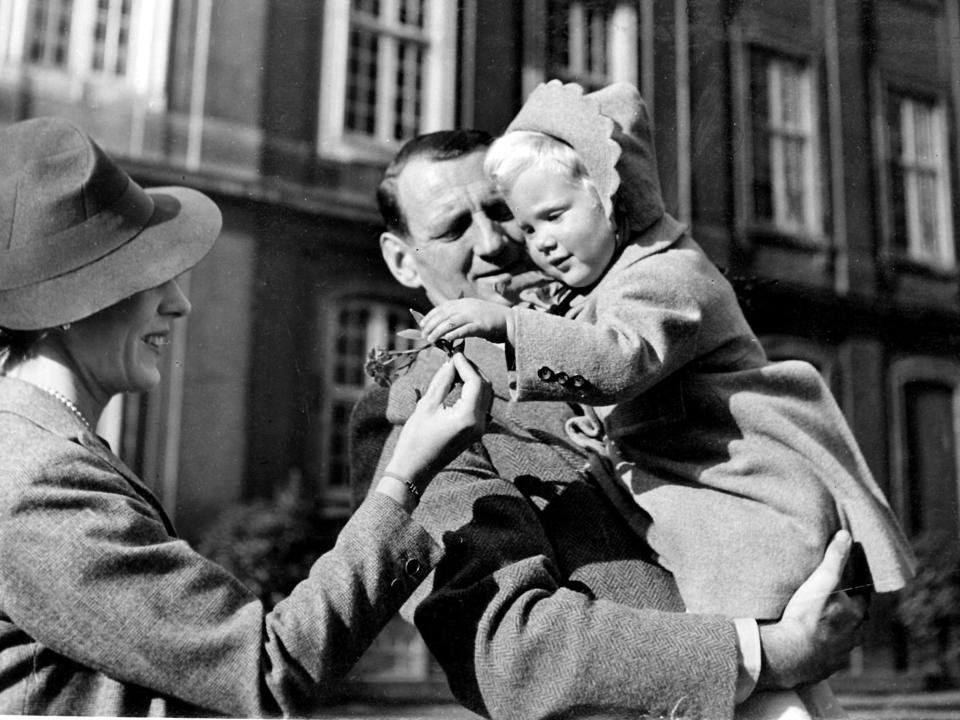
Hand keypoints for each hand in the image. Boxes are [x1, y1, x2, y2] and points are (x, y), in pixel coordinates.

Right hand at [384, 353, 492, 490]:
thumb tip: (451, 362)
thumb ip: (442, 381)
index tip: (454, 352)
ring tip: (454, 370)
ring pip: (485, 395)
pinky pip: (480, 405)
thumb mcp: (427, 405)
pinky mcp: (476, 431)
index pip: (475, 381)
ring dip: (473, 379)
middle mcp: (480, 423)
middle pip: (485, 386)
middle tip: (454, 359)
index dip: (465, 364)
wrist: (415, 469)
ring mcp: (480, 429)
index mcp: (468, 417)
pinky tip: (457, 385)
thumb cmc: (416, 439)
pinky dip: (472, 392)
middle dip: (471, 369)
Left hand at [420, 299, 512, 344]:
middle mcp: (467, 306)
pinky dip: (453, 334)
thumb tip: (443, 325)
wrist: (510, 321)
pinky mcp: (481, 325)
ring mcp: (474, 315)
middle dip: (431, 325)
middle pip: (444, 315)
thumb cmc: (489, 320)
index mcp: (464, 303)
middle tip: (424, 335)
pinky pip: (464, 330)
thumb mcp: (472, 313)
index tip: (421, 324)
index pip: (442, 307)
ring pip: (451, 322)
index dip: (430, 316)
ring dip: (438, 331)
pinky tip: (445, 339)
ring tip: (430, 339)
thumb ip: (459, 316)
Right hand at [757, 530, 866, 689]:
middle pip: (855, 621)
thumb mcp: (822, 580)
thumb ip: (834, 558)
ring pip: (844, 639)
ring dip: (837, 632)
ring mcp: (841, 654)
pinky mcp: (826, 667)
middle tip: (832, 603)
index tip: (847, 585)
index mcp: (857, 615)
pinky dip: (823, 648)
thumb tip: (846, 536)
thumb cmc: (808, 616)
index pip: (863, 599)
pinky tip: (811, 644)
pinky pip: (829, 655)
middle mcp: (855, 636)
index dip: (855, 590)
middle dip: (847, 612)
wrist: (790, 653)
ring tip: (820, 623)